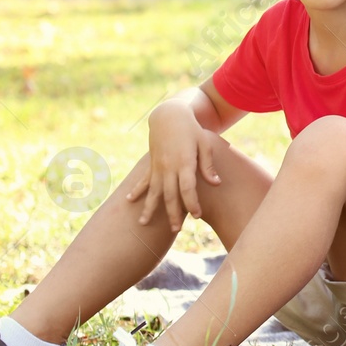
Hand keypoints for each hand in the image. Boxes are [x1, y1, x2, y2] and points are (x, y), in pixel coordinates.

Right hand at [131, 103, 221, 230]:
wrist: (169, 115)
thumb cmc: (191, 130)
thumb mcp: (205, 144)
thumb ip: (208, 165)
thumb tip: (216, 183)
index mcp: (184, 162)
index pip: (187, 188)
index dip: (192, 203)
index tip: (197, 216)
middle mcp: (169, 167)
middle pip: (170, 194)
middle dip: (173, 213)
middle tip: (176, 230)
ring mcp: (158, 166)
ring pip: (153, 191)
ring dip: (149, 207)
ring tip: (143, 223)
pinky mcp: (151, 164)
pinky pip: (143, 180)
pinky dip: (137, 190)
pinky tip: (130, 201)